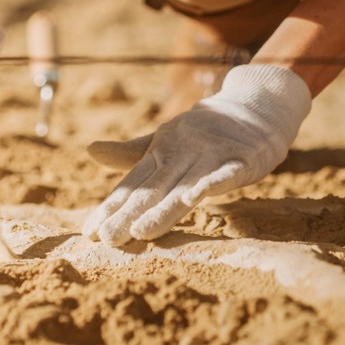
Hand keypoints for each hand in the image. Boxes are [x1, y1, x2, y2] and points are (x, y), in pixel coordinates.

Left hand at [83, 64, 311, 245]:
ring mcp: (211, 155)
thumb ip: (131, 153)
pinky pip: (225, 174)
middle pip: (153, 190)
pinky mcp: (241, 158)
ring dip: (163, 209)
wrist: (255, 104)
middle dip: (130, 215)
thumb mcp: (166, 140)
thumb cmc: (206, 130)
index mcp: (161, 151)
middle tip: (107, 239)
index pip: (133, 185)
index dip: (112, 207)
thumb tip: (89, 150)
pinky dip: (211, 184)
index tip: (89, 232)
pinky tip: (194, 199)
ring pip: (184, 187)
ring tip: (140, 231)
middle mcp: (182, 152)